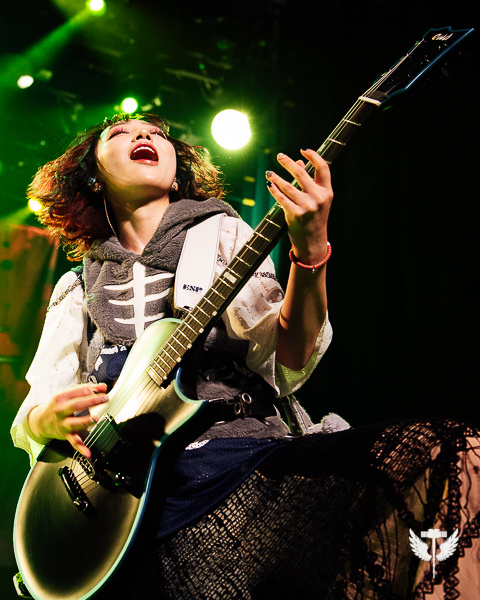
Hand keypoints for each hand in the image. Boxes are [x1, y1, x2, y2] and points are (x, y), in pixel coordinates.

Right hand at [27, 383, 108, 457]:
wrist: (41, 421)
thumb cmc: (58, 405)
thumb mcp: (68, 393)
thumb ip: (86, 389)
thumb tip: (103, 387)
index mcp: (61, 397)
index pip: (78, 392)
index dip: (92, 390)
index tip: (103, 390)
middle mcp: (60, 411)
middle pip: (76, 405)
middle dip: (91, 401)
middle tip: (104, 398)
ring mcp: (63, 424)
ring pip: (74, 423)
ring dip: (85, 421)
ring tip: (95, 419)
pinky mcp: (66, 435)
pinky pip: (73, 442)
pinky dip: (81, 448)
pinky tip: (88, 453)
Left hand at [266, 149, 332, 263]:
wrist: (313, 242)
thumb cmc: (314, 218)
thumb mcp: (317, 200)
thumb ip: (309, 182)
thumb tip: (298, 162)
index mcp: (327, 192)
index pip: (323, 168)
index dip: (314, 156)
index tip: (303, 150)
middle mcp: (318, 198)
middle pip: (301, 174)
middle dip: (288, 162)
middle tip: (279, 156)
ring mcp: (307, 207)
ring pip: (288, 186)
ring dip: (276, 177)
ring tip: (269, 173)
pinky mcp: (295, 214)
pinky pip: (281, 198)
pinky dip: (274, 190)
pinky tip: (269, 185)